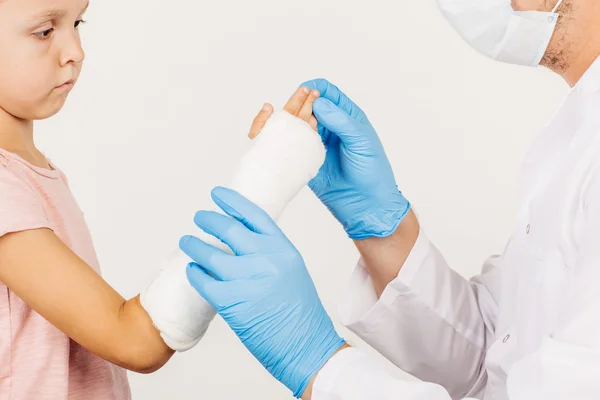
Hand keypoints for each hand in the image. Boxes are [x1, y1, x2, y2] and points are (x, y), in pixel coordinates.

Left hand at [180, 187, 345, 397]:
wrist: (305, 344)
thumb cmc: (300, 311)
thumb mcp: (291, 270)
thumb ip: (269, 253)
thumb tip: (241, 240)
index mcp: (283, 248)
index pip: (253, 214)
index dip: (232, 201)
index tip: (217, 194)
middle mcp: (265, 259)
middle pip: (228, 229)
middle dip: (209, 219)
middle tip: (199, 216)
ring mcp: (247, 280)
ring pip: (210, 254)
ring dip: (194, 245)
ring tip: (187, 241)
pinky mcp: (231, 302)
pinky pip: (204, 281)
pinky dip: (195, 273)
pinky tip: (192, 270)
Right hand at [250, 80, 409, 239]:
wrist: (365, 205)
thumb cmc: (371, 171)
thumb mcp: (360, 141)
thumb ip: (340, 121)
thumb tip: (318, 103)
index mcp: (346, 116)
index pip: (327, 92)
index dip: (314, 89)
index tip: (305, 92)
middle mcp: (330, 126)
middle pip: (307, 105)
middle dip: (297, 104)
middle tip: (294, 112)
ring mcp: (316, 142)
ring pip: (296, 123)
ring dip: (287, 121)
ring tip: (284, 124)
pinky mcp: (305, 159)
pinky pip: (290, 145)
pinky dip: (282, 139)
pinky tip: (276, 139)